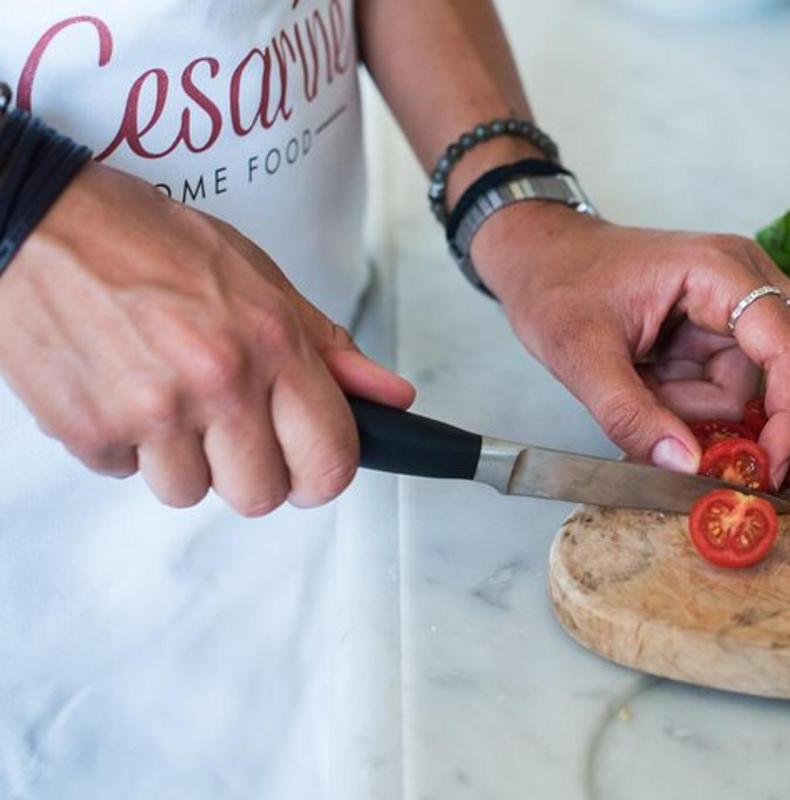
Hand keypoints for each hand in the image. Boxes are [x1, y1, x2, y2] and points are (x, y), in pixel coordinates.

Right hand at [0, 163, 414, 514]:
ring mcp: (149, 412)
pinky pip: (128, 474)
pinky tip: (121, 388)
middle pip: (262, 495)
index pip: (330, 459)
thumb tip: (391, 397)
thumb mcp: (257, 278)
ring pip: (191, 493)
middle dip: (251, 470)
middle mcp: (216, 381)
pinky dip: (127, 445)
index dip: (324, 472)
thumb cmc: (147, 241)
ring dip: (184, 459)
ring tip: (166, 394)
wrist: (36, 222)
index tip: (310, 462)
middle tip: (230, 424)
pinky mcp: (88, 431)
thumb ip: (327, 347)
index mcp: (269, 342)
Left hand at [472, 204, 789, 493]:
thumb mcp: (580, 355)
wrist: (539, 256)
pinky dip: (703, 406)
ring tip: (651, 392)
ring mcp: (740, 302)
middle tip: (787, 481)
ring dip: (715, 413)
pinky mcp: (725, 328)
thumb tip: (688, 467)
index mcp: (719, 270)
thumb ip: (630, 415)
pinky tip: (659, 389)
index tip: (776, 468)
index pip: (787, 344)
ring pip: (763, 383)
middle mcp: (746, 278)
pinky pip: (735, 385)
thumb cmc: (558, 285)